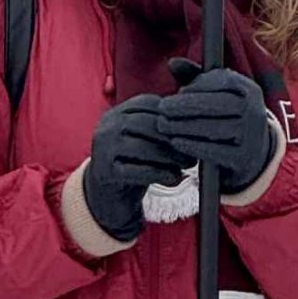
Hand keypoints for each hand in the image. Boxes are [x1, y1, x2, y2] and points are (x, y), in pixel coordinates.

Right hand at [82, 94, 189, 242]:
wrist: (106, 196)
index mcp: (115, 114)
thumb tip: (193, 119)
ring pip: (143, 147)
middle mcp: (106, 128)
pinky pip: (138, 171)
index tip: (192, 127)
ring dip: (170, 156)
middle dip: (174, 136)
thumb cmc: (132, 163)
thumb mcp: (142, 139)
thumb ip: (159, 126)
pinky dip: (160, 174)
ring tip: (187, 164)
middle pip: (147, 124)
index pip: (147, 102)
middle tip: (194, 149)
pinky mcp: (106, 173)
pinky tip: (174, 177)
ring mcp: (103, 150)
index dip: (172, 114)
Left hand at [159, 67, 278, 194]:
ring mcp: (250, 137)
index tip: (179, 91)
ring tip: (164, 125)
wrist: (249, 152)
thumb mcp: (213, 93)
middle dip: (186, 106)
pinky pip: (215, 151)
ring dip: (184, 126)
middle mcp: (255, 111)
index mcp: (249, 90)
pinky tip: (175, 141)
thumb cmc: (223, 115)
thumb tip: (172, 62)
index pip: (224, 81)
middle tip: (162, 108)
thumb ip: (193, 76)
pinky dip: (192, 146)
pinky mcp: (242, 159)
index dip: (199, 85)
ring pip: (214, 129)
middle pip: (218, 105)